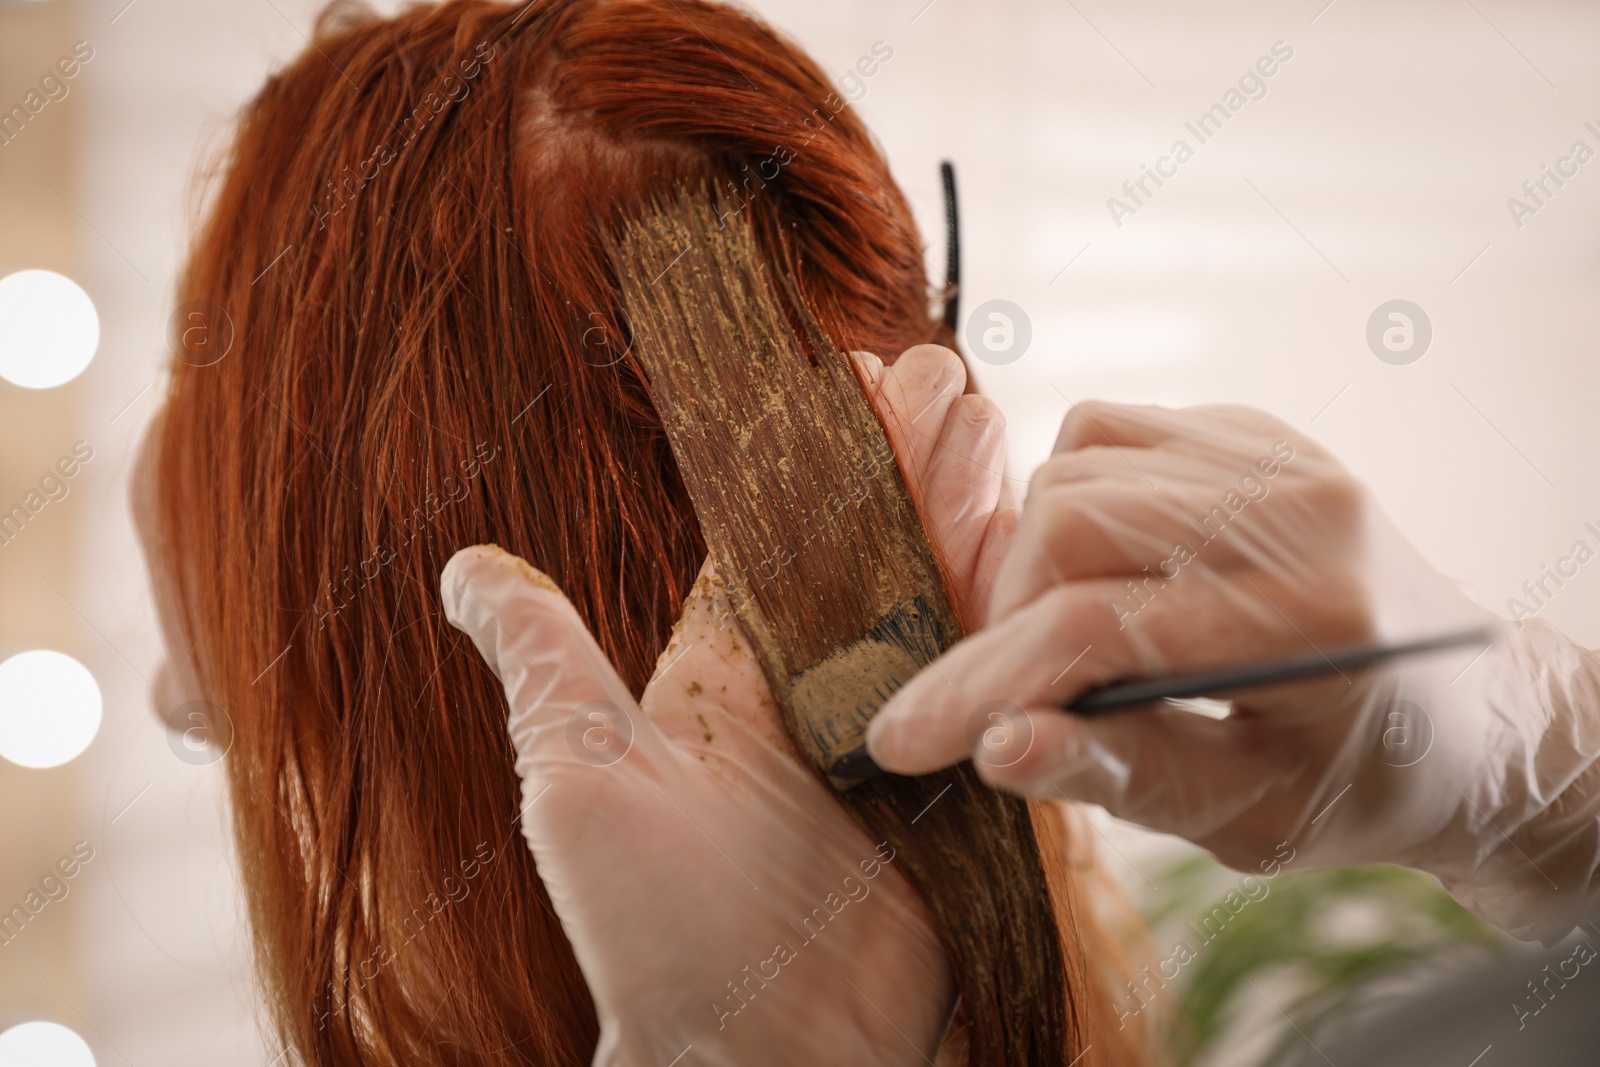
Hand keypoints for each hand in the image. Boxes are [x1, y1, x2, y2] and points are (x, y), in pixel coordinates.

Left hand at [442, 345, 1015, 1063]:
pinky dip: (1017, 612)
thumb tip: (464, 567)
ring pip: (937, 600)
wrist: (760, 1056)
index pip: (772, 538)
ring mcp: (889, 735)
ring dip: (964, 512)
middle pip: (868, 552)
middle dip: (905, 463)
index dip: (810, 457)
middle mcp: (811, 694)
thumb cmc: (652, 936)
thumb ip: (545, 664)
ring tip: (990, 421)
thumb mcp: (577, 781)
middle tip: (941, 374)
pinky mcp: (954, 786)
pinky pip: (994, 685)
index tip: (843, 374)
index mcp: (725, 675)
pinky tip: (1040, 539)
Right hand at [867, 400, 1599, 941]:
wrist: (1467, 712)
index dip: (978, 686)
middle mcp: (1305, 507)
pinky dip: (1071, 502)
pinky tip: (1101, 573)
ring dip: (1033, 559)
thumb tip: (993, 746)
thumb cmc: (1361, 782)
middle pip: (1069, 517)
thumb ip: (1121, 775)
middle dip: (1001, 617)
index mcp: (1317, 618)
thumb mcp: (1249, 818)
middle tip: (1004, 692)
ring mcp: (1280, 451)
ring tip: (1061, 640)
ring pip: (1074, 464)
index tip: (903, 740)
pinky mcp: (1252, 428)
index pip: (1097, 628)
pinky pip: (1105, 433)